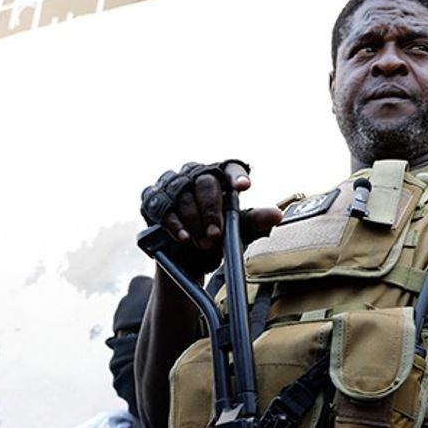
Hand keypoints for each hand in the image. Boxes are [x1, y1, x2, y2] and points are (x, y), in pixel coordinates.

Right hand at [139, 160, 281, 274]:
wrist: (186, 259)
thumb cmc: (214, 237)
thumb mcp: (237, 232)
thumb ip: (254, 222)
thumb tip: (277, 216)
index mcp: (219, 177)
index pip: (230, 167)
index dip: (236, 175)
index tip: (243, 188)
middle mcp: (194, 174)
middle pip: (204, 182)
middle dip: (211, 211)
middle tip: (215, 235)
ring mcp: (171, 184)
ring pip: (182, 194)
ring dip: (193, 221)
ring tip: (201, 242)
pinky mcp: (151, 198)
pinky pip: (161, 206)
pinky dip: (173, 223)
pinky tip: (183, 237)